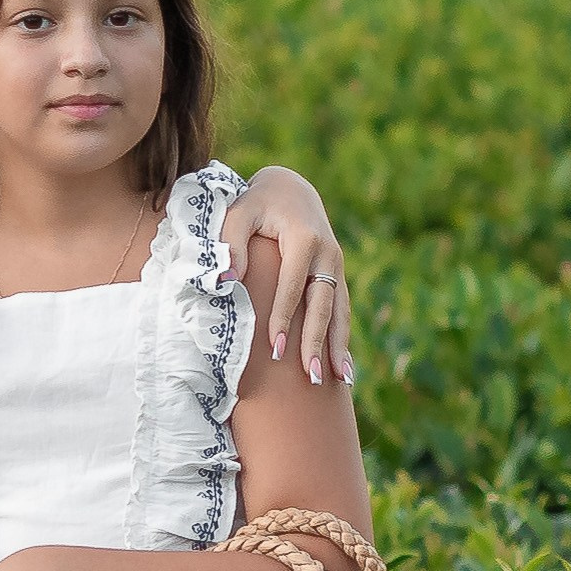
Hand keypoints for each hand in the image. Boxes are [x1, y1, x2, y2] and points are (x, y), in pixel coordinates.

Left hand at [225, 171, 352, 384]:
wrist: (291, 187)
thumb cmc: (257, 203)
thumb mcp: (239, 212)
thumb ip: (231, 243)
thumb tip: (227, 281)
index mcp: (303, 238)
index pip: (292, 286)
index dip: (283, 319)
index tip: (274, 350)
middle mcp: (327, 253)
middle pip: (322, 304)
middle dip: (316, 342)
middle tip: (310, 378)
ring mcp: (336, 265)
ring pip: (340, 311)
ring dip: (338, 347)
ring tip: (339, 382)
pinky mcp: (337, 274)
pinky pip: (342, 310)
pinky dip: (342, 339)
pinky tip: (343, 368)